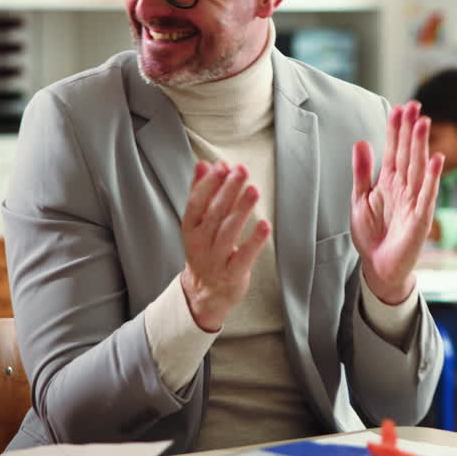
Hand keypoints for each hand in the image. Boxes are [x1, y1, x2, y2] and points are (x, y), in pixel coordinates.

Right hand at [179, 161, 271, 331]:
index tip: (221, 166)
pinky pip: (244, 256)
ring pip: (228, 232)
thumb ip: (200, 192)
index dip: (208, 184)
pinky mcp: (233, 274)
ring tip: (253, 190)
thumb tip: (203, 164)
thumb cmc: (205, 249)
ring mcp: (216, 259)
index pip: (196, 203)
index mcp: (191, 228)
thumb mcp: (197, 222)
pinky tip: (265, 224)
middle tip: (242, 171)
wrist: (205, 292)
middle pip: (215, 214)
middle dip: (228, 190)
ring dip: (241, 209)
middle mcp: (201, 243)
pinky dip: (254, 240)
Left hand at [351, 102, 444, 304]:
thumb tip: (361, 141)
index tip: (399, 108)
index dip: (396, 130)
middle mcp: (404, 187)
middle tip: (414, 106)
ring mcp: (414, 201)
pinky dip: (433, 177)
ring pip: (418, 168)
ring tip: (422, 123)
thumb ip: (362, 171)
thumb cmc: (372, 234)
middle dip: (410, 130)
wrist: (377, 266)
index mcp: (389, 181)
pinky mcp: (420, 218)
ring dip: (421, 146)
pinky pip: (427, 194)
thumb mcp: (359, 198)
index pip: (394, 149)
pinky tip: (437, 159)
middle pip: (408, 153)